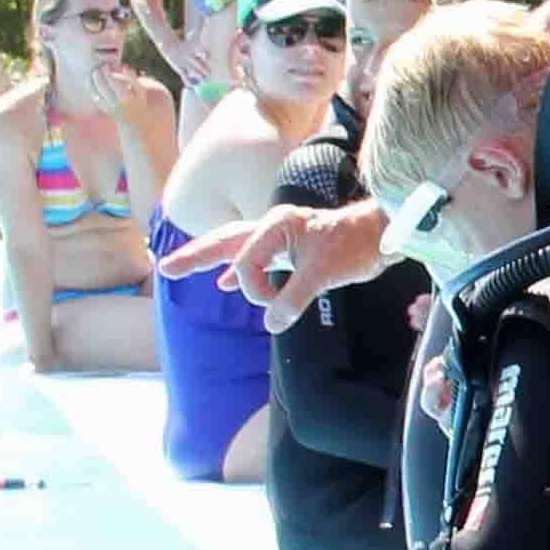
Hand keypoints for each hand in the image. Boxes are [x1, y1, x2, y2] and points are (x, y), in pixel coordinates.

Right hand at [159, 199, 385, 333]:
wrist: (383, 235)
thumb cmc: (357, 245)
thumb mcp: (324, 273)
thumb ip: (294, 297)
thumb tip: (271, 323)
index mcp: (277, 225)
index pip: (245, 263)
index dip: (255, 290)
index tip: (275, 305)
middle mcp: (273, 227)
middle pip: (225, 242)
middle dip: (195, 256)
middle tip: (166, 268)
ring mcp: (279, 237)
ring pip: (236, 248)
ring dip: (209, 260)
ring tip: (177, 268)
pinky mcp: (289, 248)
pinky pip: (253, 259)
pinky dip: (237, 271)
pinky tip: (223, 283)